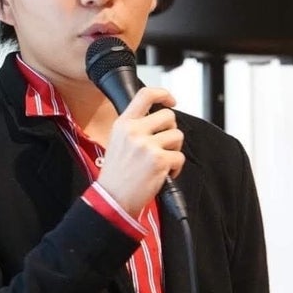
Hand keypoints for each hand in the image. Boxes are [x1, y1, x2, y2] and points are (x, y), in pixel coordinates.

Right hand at [96, 87, 184, 217]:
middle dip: (171, 130)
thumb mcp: (117, 140)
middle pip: (169, 116)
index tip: (171, 100)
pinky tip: (163, 173)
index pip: (145, 95)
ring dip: (174, 150)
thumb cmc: (116, 173)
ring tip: (161, 161)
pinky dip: (176, 167)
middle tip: (164, 144)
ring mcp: (147, 145)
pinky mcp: (159, 161)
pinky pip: (180, 157)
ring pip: (177, 136)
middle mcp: (134, 131)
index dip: (163, 93)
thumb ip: (135, 126)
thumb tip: (158, 118)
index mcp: (123, 123)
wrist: (113, 198)